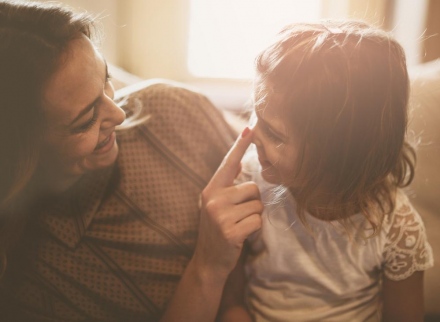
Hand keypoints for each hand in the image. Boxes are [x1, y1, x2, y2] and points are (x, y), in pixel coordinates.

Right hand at [194, 127, 262, 276]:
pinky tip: (241, 237)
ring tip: (239, 226)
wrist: (207, 262)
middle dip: (253, 203)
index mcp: (211, 189)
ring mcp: (220, 215)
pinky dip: (254, 230)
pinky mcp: (229, 231)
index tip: (251, 128)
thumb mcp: (215, 205)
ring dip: (254, 218)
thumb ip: (226, 185)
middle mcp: (213, 199)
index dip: (240, 145)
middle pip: (252, 188)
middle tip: (239, 216)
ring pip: (257, 206)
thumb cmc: (216, 230)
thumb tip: (238, 162)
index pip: (228, 163)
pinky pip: (257, 222)